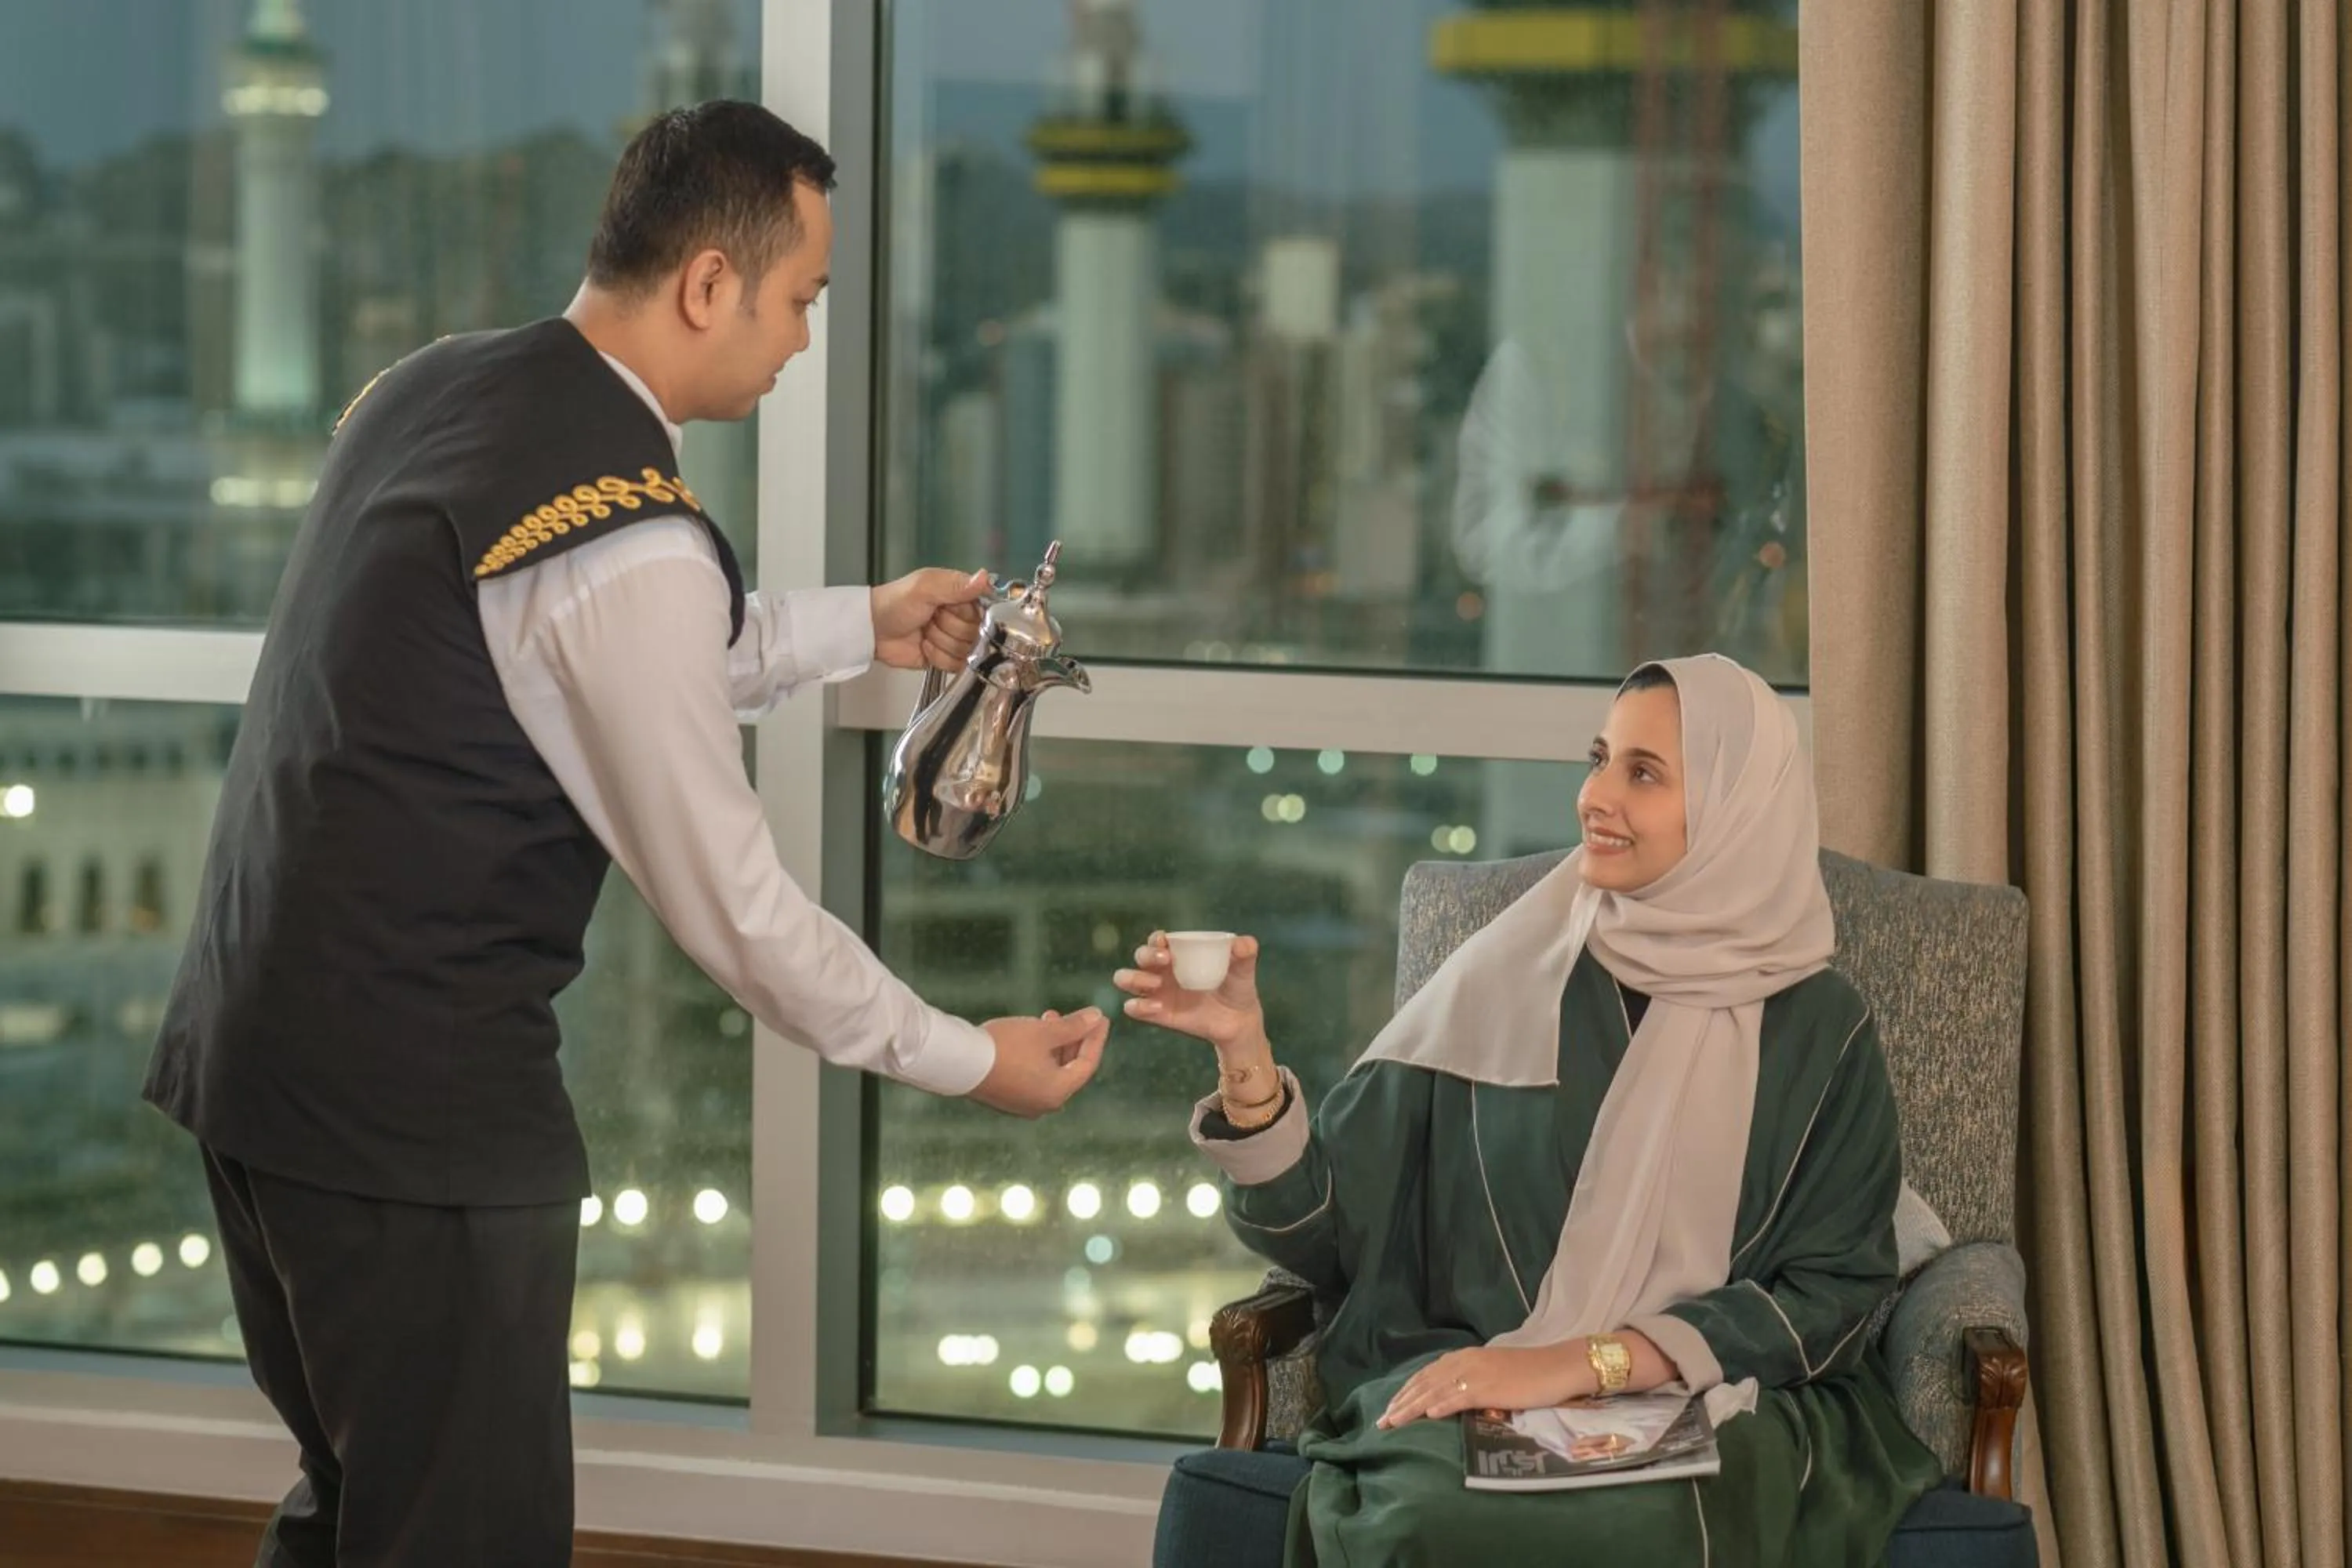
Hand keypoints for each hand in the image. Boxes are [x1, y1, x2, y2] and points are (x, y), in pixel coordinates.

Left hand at [872, 567, 989, 671]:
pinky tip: (924, 646)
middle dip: (949, 628)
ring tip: (924, 631)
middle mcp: (963, 617)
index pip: (986, 609)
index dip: (968, 614)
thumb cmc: (895, 603)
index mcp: (962, 594)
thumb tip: (985, 577)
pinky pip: (956, 665)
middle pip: (977, 633)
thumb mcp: (923, 587)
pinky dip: (937, 657)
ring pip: (967, 650)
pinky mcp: (948, 658)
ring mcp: (956, 639)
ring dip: (941, 643)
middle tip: (930, 619)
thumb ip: (956, 585)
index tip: (949, 610)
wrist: (872, 630)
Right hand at [969, 1008, 1108, 1117]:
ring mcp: (1023, 1104)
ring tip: (1049, 1019)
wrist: (958, 1061)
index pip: (1087, 1064)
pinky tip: (1032, 1037)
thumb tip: (1097, 1017)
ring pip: (1050, 1072)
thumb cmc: (1005, 1045)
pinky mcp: (1007, 1098)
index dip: (1096, 1038)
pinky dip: (1038, 1057)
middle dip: (1073, 1040)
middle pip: (1069, 1069)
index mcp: (1057, 1092)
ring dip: (1054, 1047)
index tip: (1102, 1017)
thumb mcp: (1044, 1032)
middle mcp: (1043, 1105)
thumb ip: (1074, 1026)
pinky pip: (1032, 1077)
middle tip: (1076, 1016)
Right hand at [1112, 933, 1263, 1052]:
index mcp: (1179, 954)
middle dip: (1146, 955)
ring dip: (1133, 978)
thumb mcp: (1243, 969)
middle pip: (1139, 956)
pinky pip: (1133, 1008)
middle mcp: (1163, 970)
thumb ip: (1245, 953)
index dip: (1156, 939)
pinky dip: (1138, 1006)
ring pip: (1125, 979)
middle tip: (1165, 961)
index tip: (1165, 943)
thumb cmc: (1238, 988)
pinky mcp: (1157, 1014)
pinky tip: (1158, 1007)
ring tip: (1155, 985)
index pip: (1157, 940)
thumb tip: (1243, 944)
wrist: (1239, 1022)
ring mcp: (1157, 992)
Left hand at [1377, 1345, 1592, 1429]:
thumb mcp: (1495, 1376)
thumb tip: (1454, 1400)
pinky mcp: (1489, 1386)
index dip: (1407, 1391)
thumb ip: (1473, 1384)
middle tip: (1381, 1421)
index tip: (1391, 1407)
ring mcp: (1476, 1373)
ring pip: (1434, 1390)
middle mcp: (1465, 1361)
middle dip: (1401, 1401)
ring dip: (1411, 1407)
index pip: (1428, 1374)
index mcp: (1466, 1357)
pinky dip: (1441, 1405)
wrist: (1559, 1366)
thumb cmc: (1532, 1374)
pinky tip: (1427, 1415)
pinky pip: (1459, 1396)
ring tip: (1393, 1422)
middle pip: (1424, 1382)